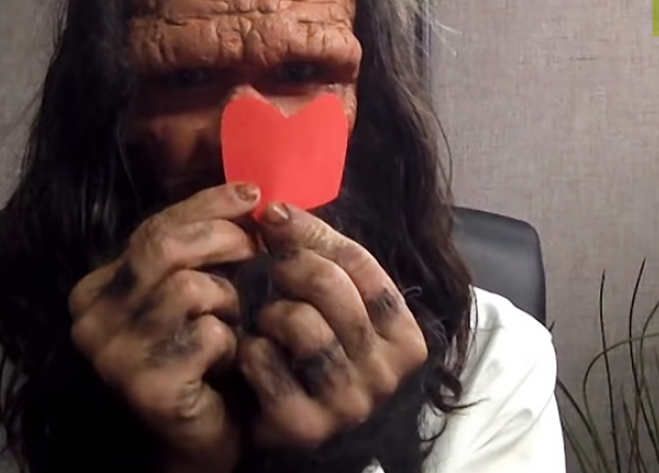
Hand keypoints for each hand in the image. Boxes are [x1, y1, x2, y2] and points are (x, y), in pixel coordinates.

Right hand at [68, 182, 262, 472]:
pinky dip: (232, 341)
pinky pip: (208, 333)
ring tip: (231, 324)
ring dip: (229, 302)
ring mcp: (114, 355)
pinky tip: (229, 360)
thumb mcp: (193, 291)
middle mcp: (92, 318)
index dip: (208, 206)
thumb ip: (198, 248)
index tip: (251, 195)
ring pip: (191, 288)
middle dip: (223, 239)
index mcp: (97, 289)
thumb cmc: (205, 358)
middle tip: (256, 249)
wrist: (203, 437)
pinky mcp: (147, 386)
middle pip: (163, 247)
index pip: (152, 227)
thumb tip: (247, 194)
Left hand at [237, 202, 428, 450]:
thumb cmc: (331, 362)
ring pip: (299, 322)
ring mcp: (348, 403)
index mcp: (406, 340)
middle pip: (330, 286)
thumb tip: (276, 210)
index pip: (361, 263)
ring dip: (271, 313)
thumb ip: (328, 263)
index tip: (275, 216)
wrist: (319, 448)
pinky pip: (265, 361)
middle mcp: (386, 374)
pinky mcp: (304, 426)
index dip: (312, 231)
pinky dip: (251, 349)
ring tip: (268, 322)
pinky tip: (255, 354)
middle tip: (273, 268)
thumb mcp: (347, 313)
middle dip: (290, 266)